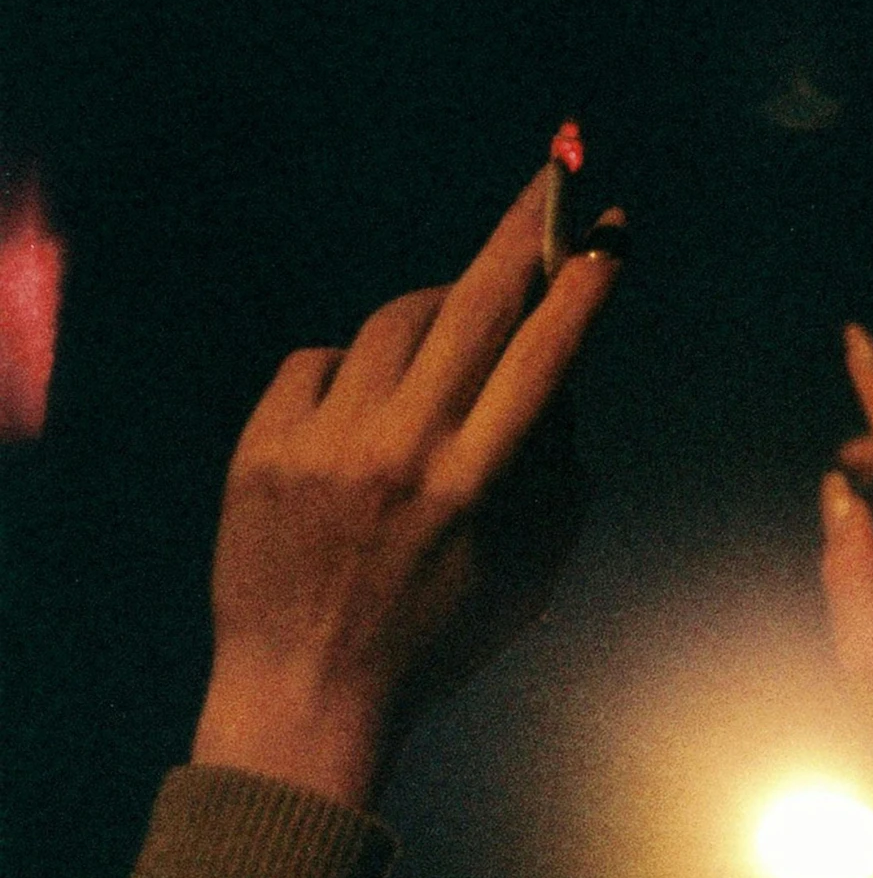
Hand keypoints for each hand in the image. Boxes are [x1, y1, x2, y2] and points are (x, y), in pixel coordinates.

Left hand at [191, 168, 624, 806]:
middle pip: (470, 306)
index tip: (607, 235)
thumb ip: (556, 476)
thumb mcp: (529, 574)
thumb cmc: (435, 642)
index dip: (582, 286)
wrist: (305, 693)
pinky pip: (315, 364)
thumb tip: (557, 381)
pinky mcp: (260, 448)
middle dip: (519, 235)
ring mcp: (323, 445)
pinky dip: (347, 373)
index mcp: (475, 486)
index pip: (542, 356)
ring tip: (448, 329)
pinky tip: (359, 408)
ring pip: (392, 323)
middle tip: (547, 184)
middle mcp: (400, 452)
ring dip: (432, 311)